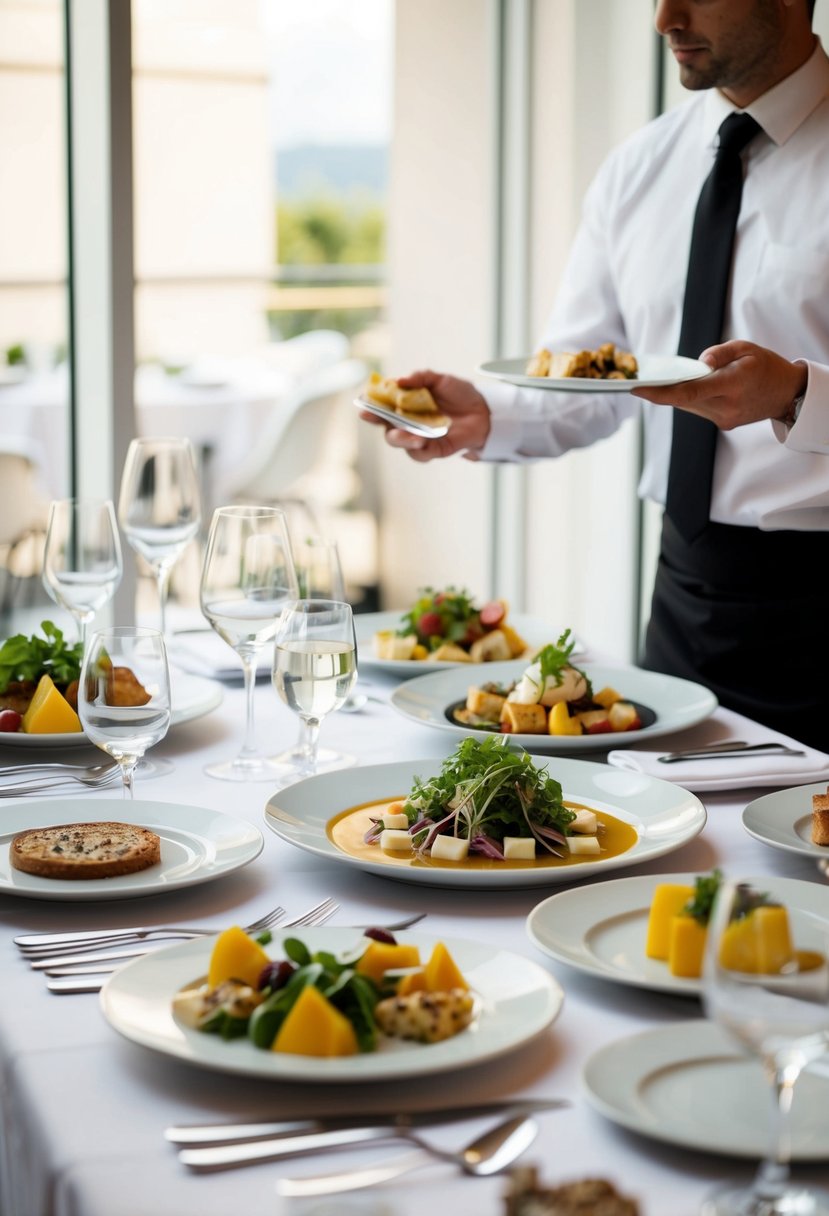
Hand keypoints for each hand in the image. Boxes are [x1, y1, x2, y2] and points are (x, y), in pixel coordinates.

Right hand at [359, 370, 491, 461]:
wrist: (484, 411)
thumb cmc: (460, 394)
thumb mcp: (441, 380)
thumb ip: (421, 377)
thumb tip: (399, 380)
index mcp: (406, 405)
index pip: (383, 406)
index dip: (371, 406)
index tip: (363, 404)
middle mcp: (408, 423)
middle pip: (386, 426)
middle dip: (378, 422)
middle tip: (374, 416)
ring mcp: (419, 437)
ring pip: (399, 442)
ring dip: (401, 438)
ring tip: (411, 433)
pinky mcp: (433, 450)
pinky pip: (420, 454)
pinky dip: (419, 449)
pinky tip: (423, 441)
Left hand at [630, 341, 806, 428]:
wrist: (786, 393)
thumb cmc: (766, 366)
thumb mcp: (747, 348)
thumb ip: (721, 353)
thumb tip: (699, 362)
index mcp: (733, 384)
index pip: (688, 392)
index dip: (659, 392)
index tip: (637, 389)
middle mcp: (727, 406)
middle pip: (683, 400)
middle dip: (660, 391)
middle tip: (639, 381)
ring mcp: (725, 418)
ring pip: (689, 406)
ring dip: (674, 394)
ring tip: (656, 382)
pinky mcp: (724, 423)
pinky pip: (698, 409)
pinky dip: (689, 398)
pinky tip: (681, 388)